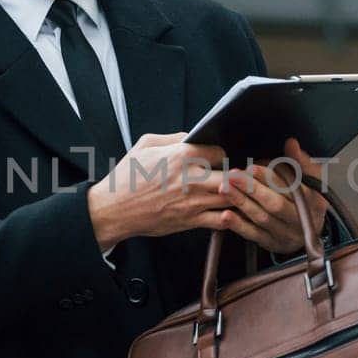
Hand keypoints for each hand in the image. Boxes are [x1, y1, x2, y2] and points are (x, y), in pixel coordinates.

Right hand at [86, 132, 246, 249]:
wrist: (114, 209)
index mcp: (182, 156)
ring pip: (233, 198)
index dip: (225, 154)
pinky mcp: (191, 221)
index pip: (220, 151)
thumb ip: (173, 138)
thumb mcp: (145, 145)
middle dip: (241, 176)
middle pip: (234, 175)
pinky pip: (222, 220)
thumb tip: (192, 136)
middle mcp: (192, 178)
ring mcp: (194, 202)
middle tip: (242, 176)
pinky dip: (231, 216)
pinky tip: (231, 212)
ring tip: (242, 193)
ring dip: (239, 196)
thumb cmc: (128, 177)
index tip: (224, 158)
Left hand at [216, 137, 331, 255]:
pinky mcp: (271, 244)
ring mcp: (286, 236)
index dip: (270, 178)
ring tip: (224, 189)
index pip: (290, 188)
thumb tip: (291, 143)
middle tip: (232, 176)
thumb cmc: (307, 200)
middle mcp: (301, 221)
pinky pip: (254, 236)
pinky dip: (239, 226)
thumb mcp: (311, 180)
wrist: (310, 232)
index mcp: (313, 202)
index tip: (251, 167)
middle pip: (275, 205)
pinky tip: (225, 215)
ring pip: (261, 218)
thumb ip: (301, 162)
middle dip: (252, 189)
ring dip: (241, 203)